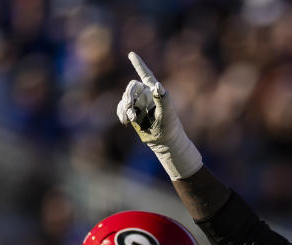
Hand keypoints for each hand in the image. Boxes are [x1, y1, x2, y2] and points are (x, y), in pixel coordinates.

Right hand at [117, 52, 202, 179]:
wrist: (164, 142)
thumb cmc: (170, 126)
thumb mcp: (168, 112)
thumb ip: (163, 98)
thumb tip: (157, 86)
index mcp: (155, 91)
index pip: (146, 74)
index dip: (138, 64)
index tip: (131, 54)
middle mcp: (146, 95)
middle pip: (131, 87)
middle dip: (128, 95)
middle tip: (129, 106)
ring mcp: (138, 104)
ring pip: (125, 98)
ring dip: (125, 108)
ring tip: (132, 119)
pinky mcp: (132, 113)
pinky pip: (121, 108)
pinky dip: (121, 113)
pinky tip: (125, 121)